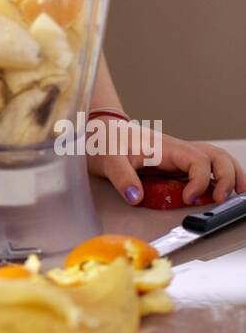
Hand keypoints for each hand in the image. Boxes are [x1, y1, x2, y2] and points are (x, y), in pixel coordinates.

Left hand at [86, 118, 245, 205]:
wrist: (100, 133)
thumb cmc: (106, 142)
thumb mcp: (108, 159)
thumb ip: (121, 176)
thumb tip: (136, 196)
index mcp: (166, 148)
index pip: (197, 161)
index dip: (200, 181)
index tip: (190, 198)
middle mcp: (178, 151)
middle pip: (216, 157)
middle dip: (227, 177)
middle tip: (223, 199)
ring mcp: (179, 157)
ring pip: (216, 160)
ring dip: (230, 175)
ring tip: (239, 195)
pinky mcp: (176, 165)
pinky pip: (206, 167)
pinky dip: (220, 177)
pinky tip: (223, 190)